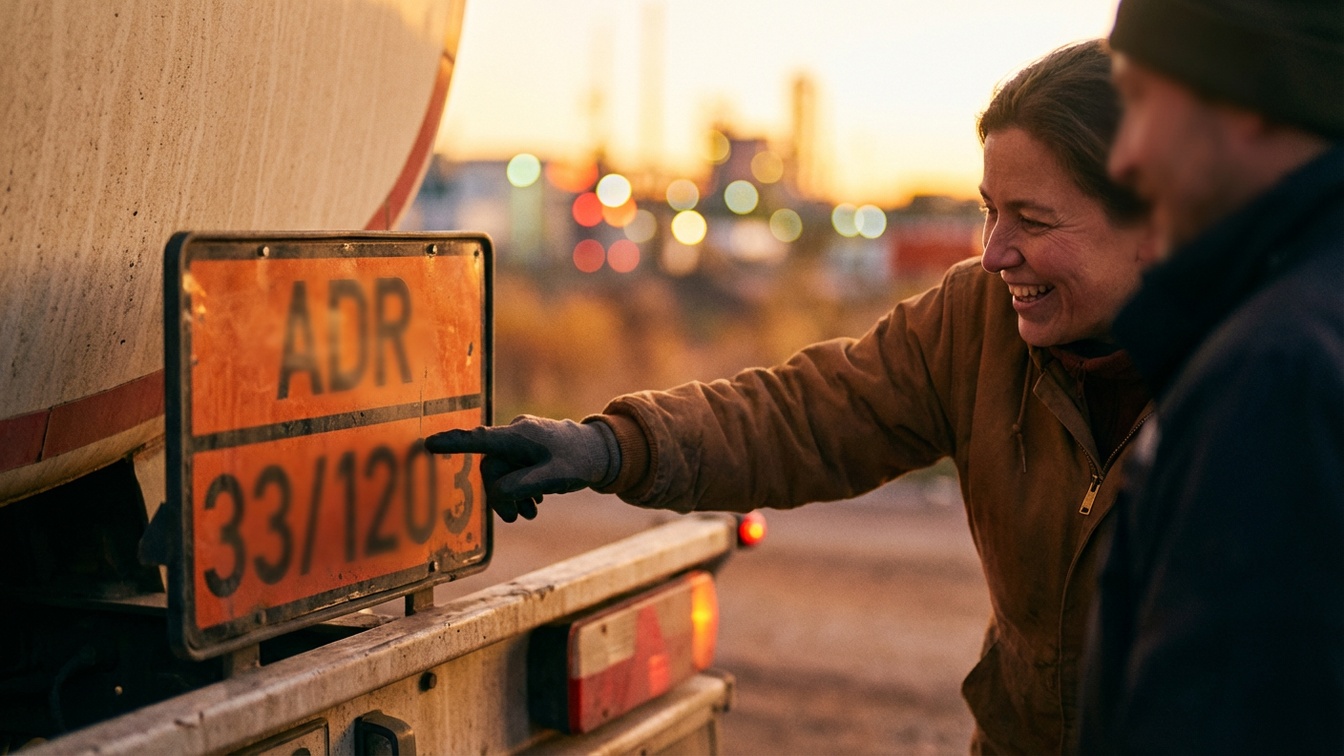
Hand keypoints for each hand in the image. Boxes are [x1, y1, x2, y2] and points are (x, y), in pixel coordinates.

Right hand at [424, 415, 618, 521]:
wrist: (602, 452)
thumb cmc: (579, 462)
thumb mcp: (553, 478)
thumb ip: (521, 486)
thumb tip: (497, 494)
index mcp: (519, 436)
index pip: (480, 439)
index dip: (453, 444)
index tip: (429, 444)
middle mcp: (516, 434)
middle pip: (491, 467)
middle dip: (501, 495)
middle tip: (518, 517)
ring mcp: (521, 441)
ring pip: (501, 472)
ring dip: (511, 495)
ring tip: (531, 512)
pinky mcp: (527, 449)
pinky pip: (512, 470)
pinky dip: (519, 488)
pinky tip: (534, 503)